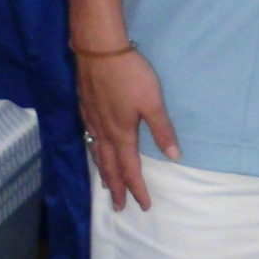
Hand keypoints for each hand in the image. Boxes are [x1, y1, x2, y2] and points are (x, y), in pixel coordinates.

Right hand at [78, 48, 177, 210]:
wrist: (99, 50)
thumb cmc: (130, 75)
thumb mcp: (153, 102)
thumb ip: (162, 130)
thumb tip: (174, 156)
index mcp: (121, 134)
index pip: (130, 169)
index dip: (137, 188)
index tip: (143, 206)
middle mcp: (103, 132)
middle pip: (109, 167)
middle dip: (116, 188)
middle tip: (120, 207)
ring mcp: (91, 120)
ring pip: (96, 154)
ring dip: (103, 173)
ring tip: (106, 187)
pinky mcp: (85, 108)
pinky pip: (88, 139)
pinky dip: (93, 153)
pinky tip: (95, 150)